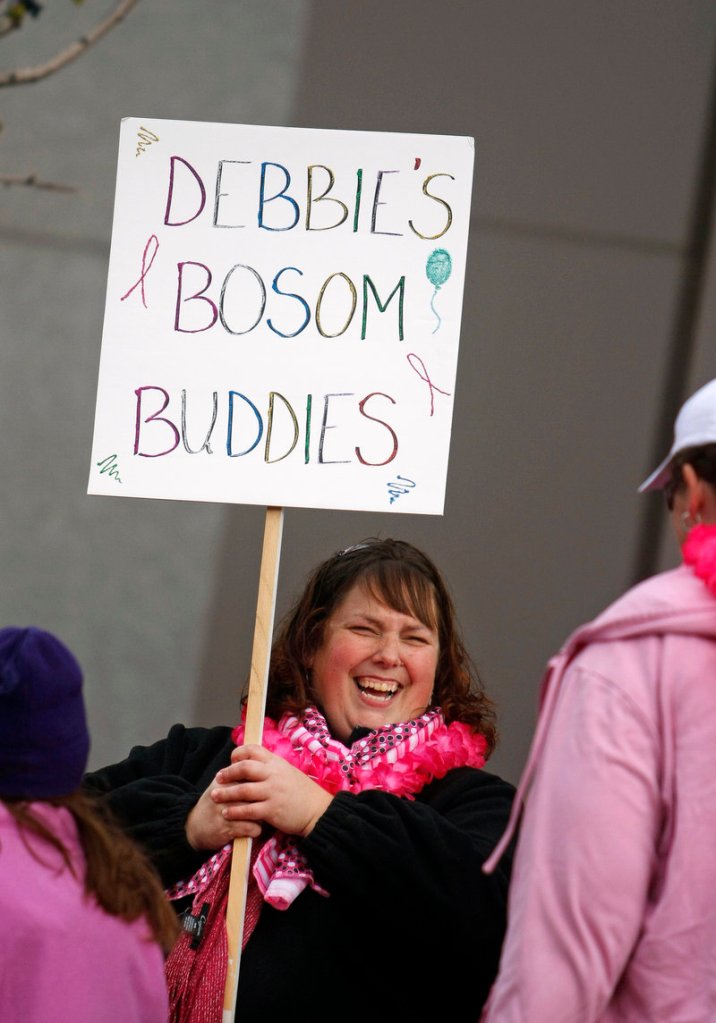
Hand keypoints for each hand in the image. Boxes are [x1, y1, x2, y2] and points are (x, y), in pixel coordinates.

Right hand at [185, 774, 262, 850]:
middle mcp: (224, 792)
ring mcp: (224, 810)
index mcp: (225, 779)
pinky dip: (255, 830)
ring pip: (257, 811)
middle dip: (264, 801)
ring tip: (258, 819)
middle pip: (256, 793)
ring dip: (261, 817)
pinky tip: (251, 830)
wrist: (193, 827)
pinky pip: (253, 827)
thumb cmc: (214, 804)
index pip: (251, 777)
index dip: (261, 786)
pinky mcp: (227, 827)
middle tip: (265, 807)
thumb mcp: (222, 786)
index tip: (264, 793)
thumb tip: (262, 767)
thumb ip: (238, 776)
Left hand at [211, 744, 333, 836]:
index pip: (254, 750)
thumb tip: (254, 765)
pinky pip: (248, 810)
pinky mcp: (272, 810)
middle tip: (218, 778)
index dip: (239, 753)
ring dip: (226, 793)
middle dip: (228, 772)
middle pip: (244, 767)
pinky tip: (226, 813)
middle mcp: (274, 774)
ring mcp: (272, 792)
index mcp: (277, 763)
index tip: (231, 760)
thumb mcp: (288, 772)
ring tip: (215, 796)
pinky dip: (235, 811)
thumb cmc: (303, 792)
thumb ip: (272, 768)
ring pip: (243, 790)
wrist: (318, 811)